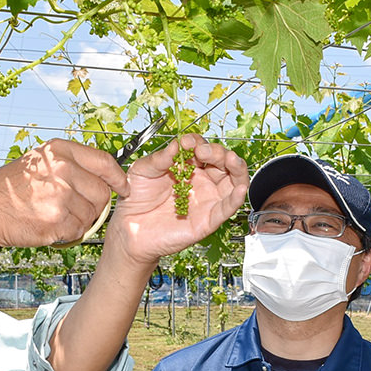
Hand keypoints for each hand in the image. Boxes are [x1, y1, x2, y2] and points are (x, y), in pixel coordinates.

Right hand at [0, 138, 128, 247]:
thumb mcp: (39, 163)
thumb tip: (106, 175)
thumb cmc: (12, 190)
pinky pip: (80, 230)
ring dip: (80, 220)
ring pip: (92, 214)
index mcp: (59, 150)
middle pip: (102, 192)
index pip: (104, 161)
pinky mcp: (56, 219)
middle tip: (76, 209)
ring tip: (56, 215)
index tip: (123, 187)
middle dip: (96, 205)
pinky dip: (70, 233)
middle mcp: (61, 168)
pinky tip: (51, 225)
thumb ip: (70, 164)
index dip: (118, 178)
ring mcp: (59, 194)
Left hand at [105, 134, 247, 265]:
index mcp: (188, 167)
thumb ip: (160, 158)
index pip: (203, 149)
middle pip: (222, 163)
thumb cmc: (137, 199)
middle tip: (203, 151)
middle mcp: (201, 182)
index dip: (198, 143)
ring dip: (237, 168)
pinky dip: (236, 199)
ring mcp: (207, 200)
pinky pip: (227, 209)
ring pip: (233, 182)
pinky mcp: (208, 220)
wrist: (129, 228)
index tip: (186, 143)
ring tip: (231, 160)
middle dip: (218, 152)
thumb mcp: (143, 170)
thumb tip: (177, 144)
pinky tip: (240, 189)